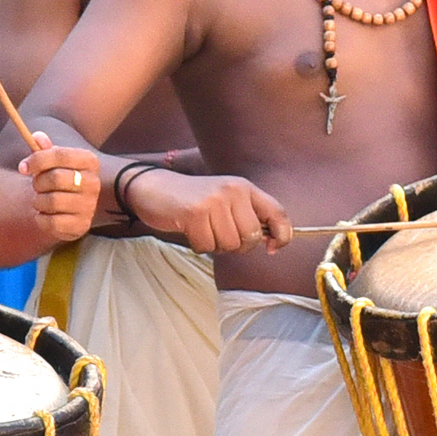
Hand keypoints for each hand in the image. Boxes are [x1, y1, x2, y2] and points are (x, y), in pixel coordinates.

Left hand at [19, 131, 99, 241]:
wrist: (67, 210)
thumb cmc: (58, 179)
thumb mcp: (52, 162)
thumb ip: (43, 149)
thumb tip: (36, 137)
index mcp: (90, 161)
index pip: (61, 155)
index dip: (37, 159)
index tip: (22, 167)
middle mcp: (93, 183)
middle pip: (55, 178)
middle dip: (38, 182)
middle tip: (35, 185)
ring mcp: (89, 206)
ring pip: (52, 201)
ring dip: (38, 201)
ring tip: (40, 200)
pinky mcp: (81, 225)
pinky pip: (51, 222)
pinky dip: (41, 219)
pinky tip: (44, 215)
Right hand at [128, 169, 293, 253]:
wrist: (155, 189)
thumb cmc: (193, 201)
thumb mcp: (226, 200)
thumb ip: (248, 217)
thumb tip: (271, 244)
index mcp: (244, 187)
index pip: (277, 212)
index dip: (282, 235)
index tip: (273, 248)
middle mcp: (233, 190)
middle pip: (251, 236)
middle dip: (238, 246)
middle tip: (221, 236)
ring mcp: (214, 201)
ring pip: (229, 244)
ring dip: (216, 246)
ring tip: (204, 230)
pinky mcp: (194, 213)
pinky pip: (207, 247)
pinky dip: (199, 246)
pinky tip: (191, 231)